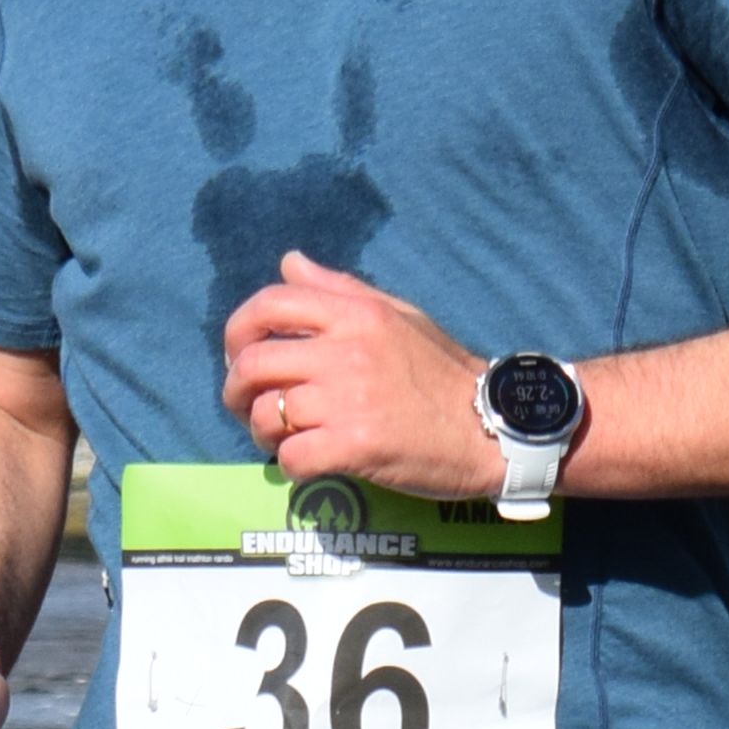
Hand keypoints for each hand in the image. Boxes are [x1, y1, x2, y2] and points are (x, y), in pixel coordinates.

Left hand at [220, 253, 494, 496]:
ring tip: (282, 438)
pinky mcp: (355, 446)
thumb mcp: (399, 315)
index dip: (238, 331)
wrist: (493, 429)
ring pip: (267, 414)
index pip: (270, 303)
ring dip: (263, 433)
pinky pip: (292, 456)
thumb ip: (340, 290)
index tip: (239, 356)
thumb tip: (289, 263)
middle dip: (235, 390)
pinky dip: (290, 465)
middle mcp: (346, 350)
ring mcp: (349, 399)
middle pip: (254, 363)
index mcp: (355, 313)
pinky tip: (308, 463)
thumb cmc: (445, 374)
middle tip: (245, 408)